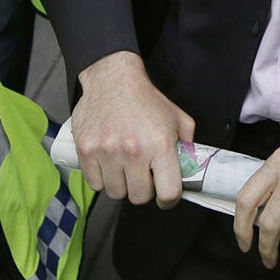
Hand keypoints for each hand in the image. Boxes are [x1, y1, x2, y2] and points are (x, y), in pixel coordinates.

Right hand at [69, 51, 196, 206]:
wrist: (112, 79)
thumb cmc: (146, 100)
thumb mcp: (178, 119)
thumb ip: (188, 147)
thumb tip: (193, 171)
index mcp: (160, 145)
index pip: (168, 193)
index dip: (168, 199)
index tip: (164, 196)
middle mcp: (134, 151)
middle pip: (139, 197)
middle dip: (143, 189)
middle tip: (143, 174)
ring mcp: (108, 151)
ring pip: (116, 192)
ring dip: (122, 184)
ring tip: (125, 166)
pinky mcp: (86, 150)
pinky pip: (95, 183)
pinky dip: (102, 178)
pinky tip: (109, 163)